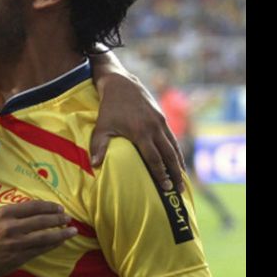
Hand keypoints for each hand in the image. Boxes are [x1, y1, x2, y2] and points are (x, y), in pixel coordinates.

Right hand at [0, 200, 76, 276]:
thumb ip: (12, 213)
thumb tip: (35, 210)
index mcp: (4, 213)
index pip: (33, 206)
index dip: (49, 206)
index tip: (58, 208)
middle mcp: (11, 226)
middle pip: (41, 220)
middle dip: (58, 219)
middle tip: (68, 218)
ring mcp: (16, 243)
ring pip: (45, 236)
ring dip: (61, 233)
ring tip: (71, 231)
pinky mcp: (20, 257)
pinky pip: (41, 249)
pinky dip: (52, 245)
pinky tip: (59, 242)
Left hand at [90, 71, 185, 192]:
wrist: (121, 85)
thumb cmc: (109, 109)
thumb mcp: (102, 127)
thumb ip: (98, 146)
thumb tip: (94, 165)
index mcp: (141, 132)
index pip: (154, 158)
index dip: (160, 174)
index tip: (166, 188)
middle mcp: (154, 128)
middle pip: (169, 155)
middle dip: (174, 174)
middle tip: (178, 190)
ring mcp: (160, 122)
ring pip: (174, 147)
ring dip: (179, 165)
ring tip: (182, 181)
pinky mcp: (162, 118)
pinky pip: (172, 139)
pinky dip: (177, 152)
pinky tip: (178, 162)